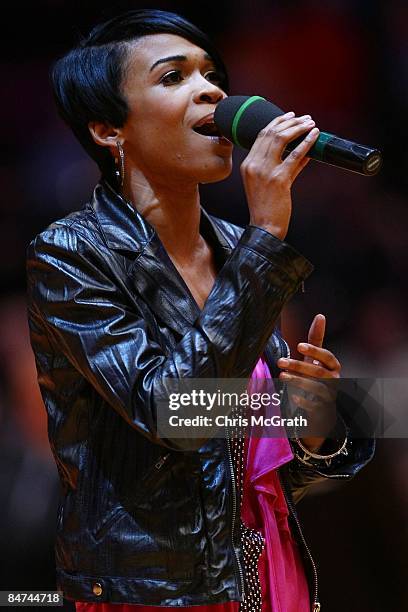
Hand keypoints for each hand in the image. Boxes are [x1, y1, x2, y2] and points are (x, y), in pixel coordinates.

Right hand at [240, 112, 319, 239]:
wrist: (264, 227)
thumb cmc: (266, 208)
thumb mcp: (268, 183)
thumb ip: (283, 166)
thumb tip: (303, 152)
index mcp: (248, 164)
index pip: (261, 136)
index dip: (276, 123)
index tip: (289, 116)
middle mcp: (254, 164)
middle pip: (271, 133)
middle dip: (290, 122)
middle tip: (304, 118)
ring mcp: (265, 171)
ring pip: (281, 139)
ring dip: (298, 128)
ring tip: (310, 123)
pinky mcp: (279, 179)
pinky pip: (294, 155)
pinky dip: (306, 142)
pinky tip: (314, 136)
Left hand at [277, 314, 340, 450]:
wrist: (320, 407)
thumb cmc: (316, 377)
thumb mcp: (315, 358)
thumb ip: (317, 339)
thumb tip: (320, 316)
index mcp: (333, 366)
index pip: (328, 357)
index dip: (315, 350)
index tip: (299, 345)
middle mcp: (335, 380)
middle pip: (319, 372)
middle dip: (299, 366)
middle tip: (280, 361)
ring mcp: (329, 396)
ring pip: (316, 388)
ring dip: (298, 381)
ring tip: (282, 376)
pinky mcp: (322, 410)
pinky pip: (314, 406)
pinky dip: (304, 401)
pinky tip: (292, 396)